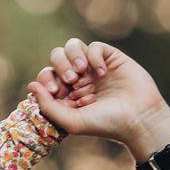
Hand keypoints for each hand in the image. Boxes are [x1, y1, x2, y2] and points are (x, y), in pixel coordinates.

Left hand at [27, 39, 169, 158]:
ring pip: (72, 46)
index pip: (47, 77)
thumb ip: (48, 106)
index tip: (55, 92)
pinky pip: (94, 46)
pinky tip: (102, 73)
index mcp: (67, 94)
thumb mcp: (72, 120)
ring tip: (82, 73)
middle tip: (71, 81)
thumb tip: (30, 85)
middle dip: (60, 66)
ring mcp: (94, 67)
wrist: (138, 117)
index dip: (46, 80)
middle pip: (56, 58)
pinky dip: (94, 57)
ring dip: (73, 57)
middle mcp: (79, 78)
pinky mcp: (110, 57)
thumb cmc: (106, 123)